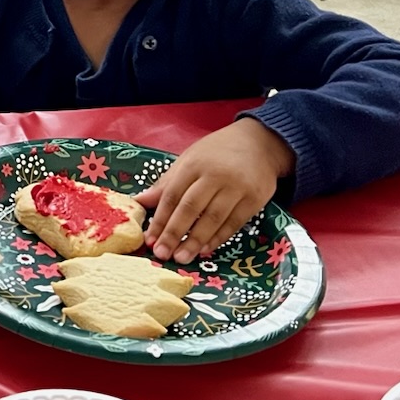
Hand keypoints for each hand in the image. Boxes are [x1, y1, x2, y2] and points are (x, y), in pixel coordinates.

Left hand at [135, 118, 293, 263]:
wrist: (260, 142)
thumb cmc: (217, 153)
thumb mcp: (189, 160)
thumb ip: (166, 183)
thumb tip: (140, 202)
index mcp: (194, 164)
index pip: (172, 195)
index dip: (159, 220)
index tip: (149, 240)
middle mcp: (215, 176)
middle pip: (191, 209)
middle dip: (174, 234)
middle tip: (161, 254)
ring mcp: (237, 188)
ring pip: (212, 219)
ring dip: (195, 241)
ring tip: (181, 258)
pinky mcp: (255, 199)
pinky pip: (233, 224)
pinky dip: (218, 238)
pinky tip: (204, 250)